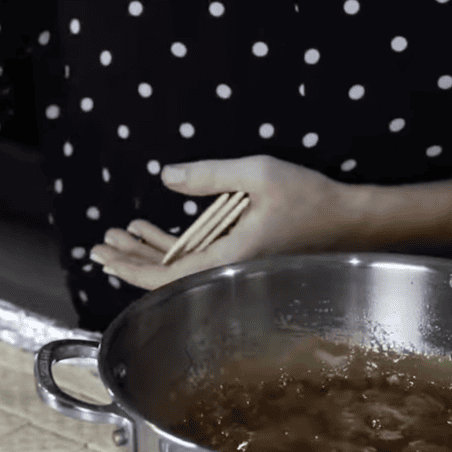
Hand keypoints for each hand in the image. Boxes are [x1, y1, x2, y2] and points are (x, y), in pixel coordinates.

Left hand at [89, 155, 365, 290]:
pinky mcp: (241, 259)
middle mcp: (228, 271)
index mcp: (229, 259)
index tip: (105, 256)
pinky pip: (198, 258)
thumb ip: (210, 175)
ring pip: (180, 266)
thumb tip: (166, 176)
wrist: (352, 222)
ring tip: (118, 233)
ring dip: (148, 250)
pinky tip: (151, 228)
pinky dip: (172, 245)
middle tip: (98, 247)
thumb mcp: (259, 174)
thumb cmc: (311, 197)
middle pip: (166, 277)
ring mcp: (234, 267)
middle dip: (130, 260)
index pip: (167, 275)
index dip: (131, 267)